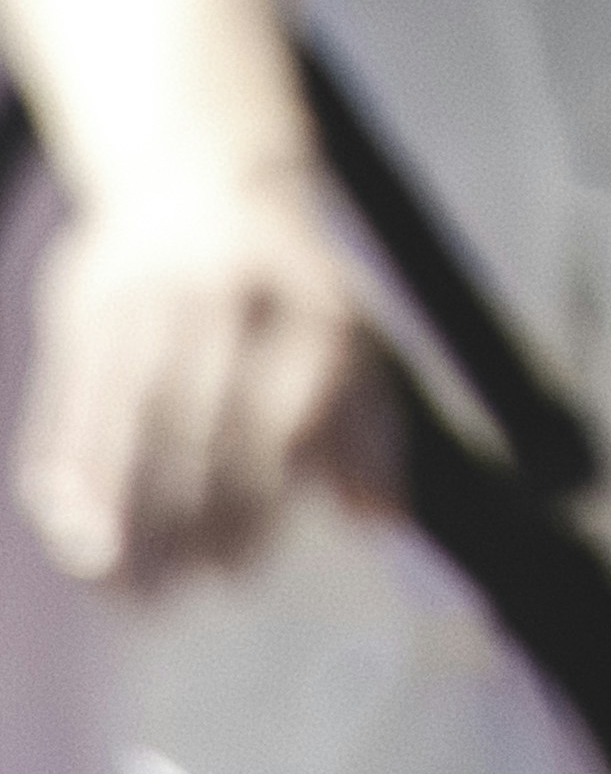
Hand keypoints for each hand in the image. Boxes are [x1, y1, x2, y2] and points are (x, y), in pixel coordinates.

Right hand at [13, 171, 390, 591]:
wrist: (200, 174)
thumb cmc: (288, 289)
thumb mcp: (350, 334)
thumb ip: (371, 429)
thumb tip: (379, 521)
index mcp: (311, 307)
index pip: (283, 425)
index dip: (255, 510)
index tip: (237, 573)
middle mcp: (231, 298)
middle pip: (199, 434)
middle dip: (181, 529)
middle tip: (170, 599)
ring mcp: (153, 297)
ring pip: (127, 428)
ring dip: (120, 522)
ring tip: (122, 592)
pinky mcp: (86, 306)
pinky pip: (68, 404)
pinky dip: (70, 479)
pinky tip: (76, 538)